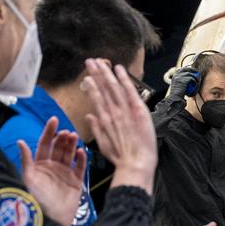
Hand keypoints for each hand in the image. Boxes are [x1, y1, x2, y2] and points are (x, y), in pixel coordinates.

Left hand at [17, 117, 87, 225]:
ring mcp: (65, 174)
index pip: (45, 144)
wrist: (54, 219)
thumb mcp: (28, 178)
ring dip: (72, 145)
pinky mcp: (76, 182)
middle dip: (62, 138)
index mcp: (40, 164)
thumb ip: (26, 160)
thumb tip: (20, 142)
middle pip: (58, 147)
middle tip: (66, 132)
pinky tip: (82, 151)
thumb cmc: (38, 200)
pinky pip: (80, 167)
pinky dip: (82, 159)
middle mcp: (53, 167)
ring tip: (74, 137)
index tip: (54, 120)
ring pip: (69, 154)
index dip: (49, 131)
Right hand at [82, 60, 156, 191]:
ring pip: (113, 86)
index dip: (92, 86)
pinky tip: (118, 68)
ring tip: (99, 61)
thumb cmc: (122, 158)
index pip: (97, 98)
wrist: (135, 164)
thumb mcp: (104, 145)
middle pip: (103, 88)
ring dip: (106, 72)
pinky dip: (124, 79)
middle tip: (89, 61)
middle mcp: (112, 112)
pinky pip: (129, 91)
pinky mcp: (137, 110)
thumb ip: (96, 129)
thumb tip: (89, 117)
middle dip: (96, 74)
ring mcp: (124, 110)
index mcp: (104, 120)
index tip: (87, 76)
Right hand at [168, 66, 199, 101]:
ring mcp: (180, 76)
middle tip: (198, 73)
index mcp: (175, 75)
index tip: (193, 71)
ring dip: (196, 78)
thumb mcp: (179, 86)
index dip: (188, 69)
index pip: (182, 69)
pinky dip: (195, 82)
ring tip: (198, 82)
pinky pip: (192, 79)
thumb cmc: (178, 94)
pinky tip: (196, 86)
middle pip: (187, 68)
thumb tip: (191, 78)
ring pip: (191, 74)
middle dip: (193, 70)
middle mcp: (177, 74)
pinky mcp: (184, 79)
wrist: (175, 98)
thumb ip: (183, 81)